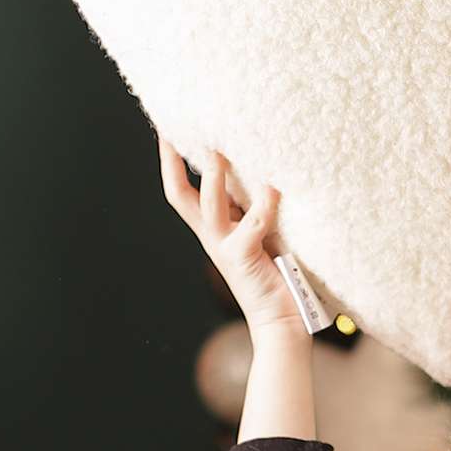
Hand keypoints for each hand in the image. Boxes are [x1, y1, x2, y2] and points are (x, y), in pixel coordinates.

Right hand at [157, 136, 297, 335]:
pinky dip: (264, 202)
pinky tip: (274, 185)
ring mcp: (226, 247)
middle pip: (180, 195)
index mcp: (212, 229)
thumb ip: (250, 207)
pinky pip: (253, 222)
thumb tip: (258, 169)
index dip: (170, 161)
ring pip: (211, 204)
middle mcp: (213, 236)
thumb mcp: (258, 233)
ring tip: (220, 148)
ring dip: (214, 175)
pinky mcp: (246, 257)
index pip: (181, 191)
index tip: (168, 129)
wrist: (282, 322)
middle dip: (174, 160)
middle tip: (179, 127)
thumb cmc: (277, 275)